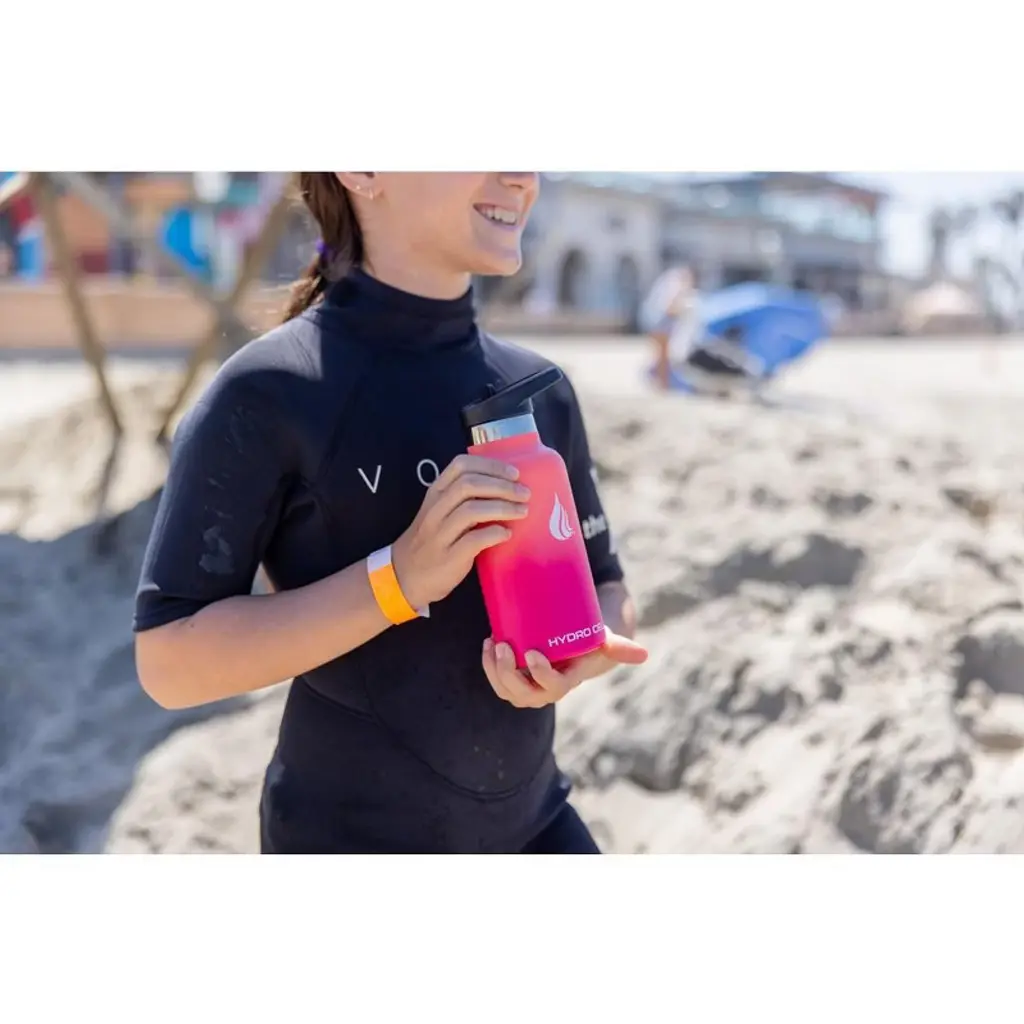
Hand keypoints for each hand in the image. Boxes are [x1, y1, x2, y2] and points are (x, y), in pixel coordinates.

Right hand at [391, 454, 529, 608]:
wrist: (405, 576)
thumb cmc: (431, 540)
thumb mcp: (440, 512)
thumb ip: (463, 498)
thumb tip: (507, 487)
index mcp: (435, 493)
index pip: (460, 465)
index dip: (490, 466)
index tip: (514, 473)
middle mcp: (435, 510)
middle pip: (469, 485)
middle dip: (502, 486)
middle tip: (525, 494)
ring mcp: (439, 534)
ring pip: (471, 510)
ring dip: (502, 508)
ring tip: (522, 511)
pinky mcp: (448, 557)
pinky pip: (474, 540)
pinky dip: (495, 534)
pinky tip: (507, 534)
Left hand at [482, 631, 647, 708]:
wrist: (576, 646)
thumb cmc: (591, 642)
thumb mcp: (604, 642)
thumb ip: (620, 647)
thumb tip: (643, 654)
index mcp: (566, 683)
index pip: (553, 688)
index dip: (541, 675)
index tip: (532, 653)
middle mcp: (545, 692)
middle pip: (522, 693)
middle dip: (508, 673)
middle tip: (503, 647)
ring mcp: (528, 687)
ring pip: (506, 690)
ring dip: (494, 671)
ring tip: (492, 644)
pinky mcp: (514, 678)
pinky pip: (498, 681)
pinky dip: (489, 666)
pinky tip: (488, 645)